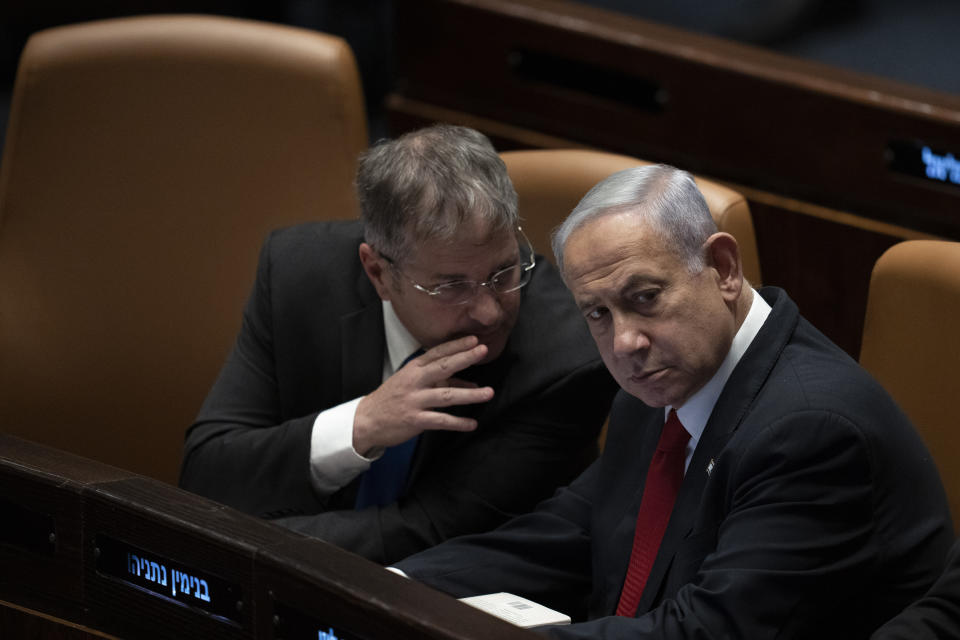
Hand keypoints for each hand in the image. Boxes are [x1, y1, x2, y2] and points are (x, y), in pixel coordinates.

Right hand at [353, 336, 494, 455]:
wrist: (367, 420)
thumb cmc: (393, 398)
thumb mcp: (412, 383)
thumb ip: (441, 381)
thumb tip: (472, 384)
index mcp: (413, 369)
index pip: (437, 353)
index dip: (456, 345)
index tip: (474, 340)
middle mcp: (414, 381)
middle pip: (443, 367)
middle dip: (464, 358)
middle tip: (483, 351)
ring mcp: (414, 400)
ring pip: (446, 395)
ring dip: (469, 394)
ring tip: (488, 393)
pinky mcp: (415, 420)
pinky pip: (441, 421)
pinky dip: (458, 423)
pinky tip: (471, 424)